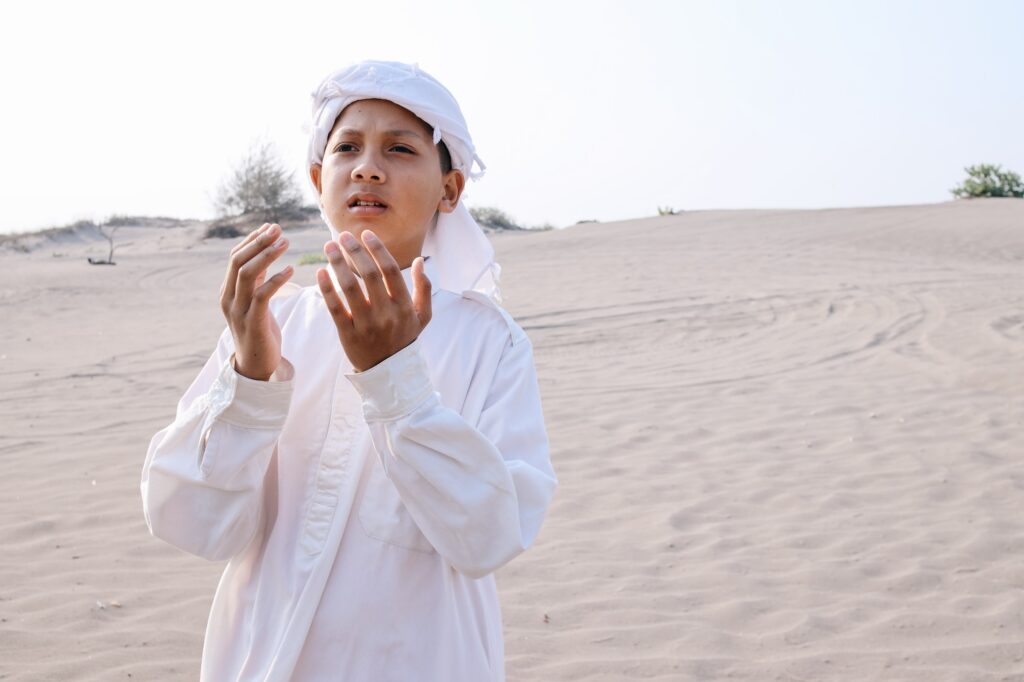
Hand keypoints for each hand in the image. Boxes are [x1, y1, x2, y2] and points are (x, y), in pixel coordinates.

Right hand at [219, 223, 292, 380]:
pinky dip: (276, 279)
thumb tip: (265, 251)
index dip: (252, 240)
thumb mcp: (255, 301)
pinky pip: (262, 295)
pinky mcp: (252, 322)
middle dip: (258, 242)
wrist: (255, 367)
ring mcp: (238, 311)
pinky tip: (291, 270)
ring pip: (247, 274)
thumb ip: (256, 279)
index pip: (235, 257)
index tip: (271, 226)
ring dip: (267, 255)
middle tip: (279, 229)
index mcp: (227, 291)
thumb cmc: (260, 331)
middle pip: (238, 260)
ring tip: (286, 242)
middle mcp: (228, 298)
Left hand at [316, 229, 431, 371]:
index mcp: (404, 306)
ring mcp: (366, 325)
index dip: (377, 249)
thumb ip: (424, 288)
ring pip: (349, 288)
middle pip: (368, 275)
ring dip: (337, 263)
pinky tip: (320, 272)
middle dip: (354, 251)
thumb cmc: (405, 338)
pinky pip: (335, 308)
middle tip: (342, 235)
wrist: (390, 373)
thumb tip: (419, 261)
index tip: (366, 234)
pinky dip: (326, 289)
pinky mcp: (348, 335)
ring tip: (329, 247)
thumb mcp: (423, 316)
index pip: (390, 271)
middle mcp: (386, 314)